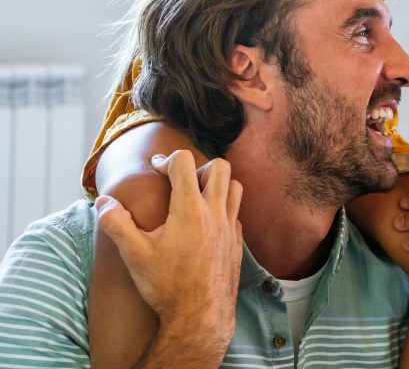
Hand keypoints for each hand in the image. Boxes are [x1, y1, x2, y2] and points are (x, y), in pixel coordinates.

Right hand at [95, 151, 242, 343]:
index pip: (184, 162)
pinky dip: (222, 209)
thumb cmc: (165, 285)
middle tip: (180, 183)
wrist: (198, 316)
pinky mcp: (238, 242)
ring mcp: (231, 227)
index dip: (166, 160)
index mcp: (189, 210)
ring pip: (235, 187)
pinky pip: (236, 213)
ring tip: (194, 198)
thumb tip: (103, 201)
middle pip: (219, 167)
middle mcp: (215, 213)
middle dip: (198, 166)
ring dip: (216, 184)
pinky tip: (204, 225)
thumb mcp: (133, 255)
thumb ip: (116, 223)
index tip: (155, 170)